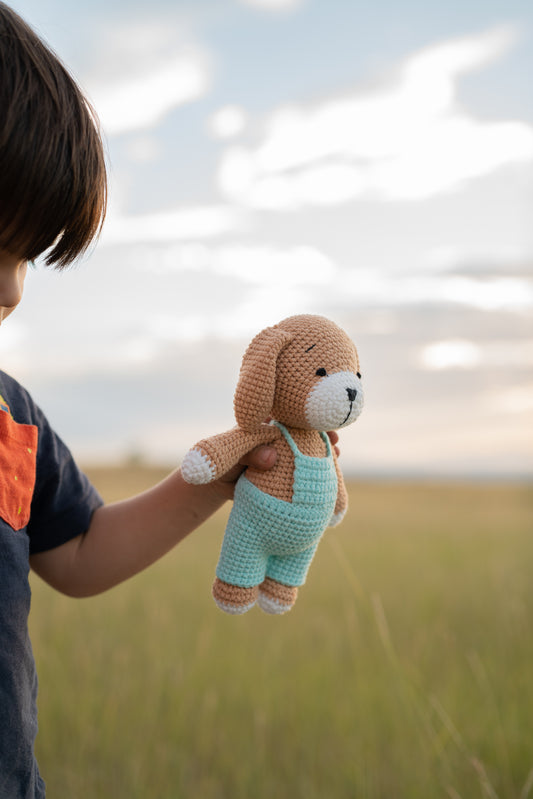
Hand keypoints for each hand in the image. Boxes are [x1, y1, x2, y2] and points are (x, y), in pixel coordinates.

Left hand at [214, 431, 339, 499]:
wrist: (219, 484)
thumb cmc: (225, 461)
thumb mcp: (234, 454)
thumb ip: (249, 454)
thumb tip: (271, 457)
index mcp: (267, 427)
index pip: (291, 419)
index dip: (308, 421)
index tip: (322, 424)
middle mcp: (280, 439)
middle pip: (305, 434)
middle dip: (322, 434)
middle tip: (336, 439)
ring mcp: (285, 456)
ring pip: (308, 452)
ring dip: (323, 453)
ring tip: (337, 455)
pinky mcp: (285, 474)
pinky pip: (303, 473)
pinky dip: (315, 473)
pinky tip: (330, 475)